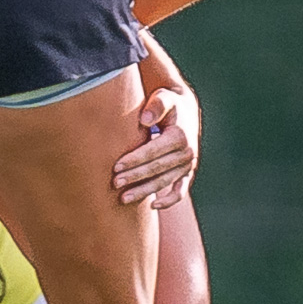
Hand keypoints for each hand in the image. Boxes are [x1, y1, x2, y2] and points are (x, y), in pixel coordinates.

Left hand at [112, 86, 199, 208]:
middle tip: (114, 183)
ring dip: (144, 191)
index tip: (116, 166)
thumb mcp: (164, 97)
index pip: (154, 152)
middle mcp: (187, 153)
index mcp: (180, 136)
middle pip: (157, 169)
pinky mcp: (187, 173)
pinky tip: (152, 207)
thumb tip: (144, 120)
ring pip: (164, 182)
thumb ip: (156, 104)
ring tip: (123, 198)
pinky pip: (180, 191)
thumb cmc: (168, 103)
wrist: (185, 110)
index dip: (135, 160)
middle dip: (135, 177)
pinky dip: (169, 200)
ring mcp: (188, 165)